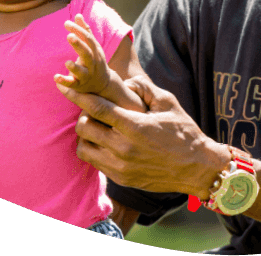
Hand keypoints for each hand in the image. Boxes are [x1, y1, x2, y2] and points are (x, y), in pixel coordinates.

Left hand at [54, 14, 110, 94]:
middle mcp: (92, 63)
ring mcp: (86, 75)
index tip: (66, 23)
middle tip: (69, 36)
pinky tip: (55, 77)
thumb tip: (78, 14)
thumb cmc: (95, 59)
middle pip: (86, 53)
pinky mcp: (79, 85)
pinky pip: (72, 84)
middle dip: (78, 45)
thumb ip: (85, 30)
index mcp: (95, 51)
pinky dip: (64, 81)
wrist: (103, 83)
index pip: (88, 39)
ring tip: (67, 62)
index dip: (78, 30)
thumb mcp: (93, 45)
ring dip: (74, 67)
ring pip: (81, 71)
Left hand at [59, 74, 229, 198]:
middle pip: (84, 127)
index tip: (64, 87)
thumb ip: (143, 87)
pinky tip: (105, 142)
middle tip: (93, 110)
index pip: (96, 108)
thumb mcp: (167, 102)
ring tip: (98, 128)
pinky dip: (94, 150)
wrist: (196, 167)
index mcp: (134, 125)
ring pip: (84, 148)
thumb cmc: (183, 131)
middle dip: (83, 115)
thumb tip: (125, 82)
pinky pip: (94, 163)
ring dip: (86, 135)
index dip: (77, 96)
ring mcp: (120, 166)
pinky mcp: (121, 179)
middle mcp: (124, 147)